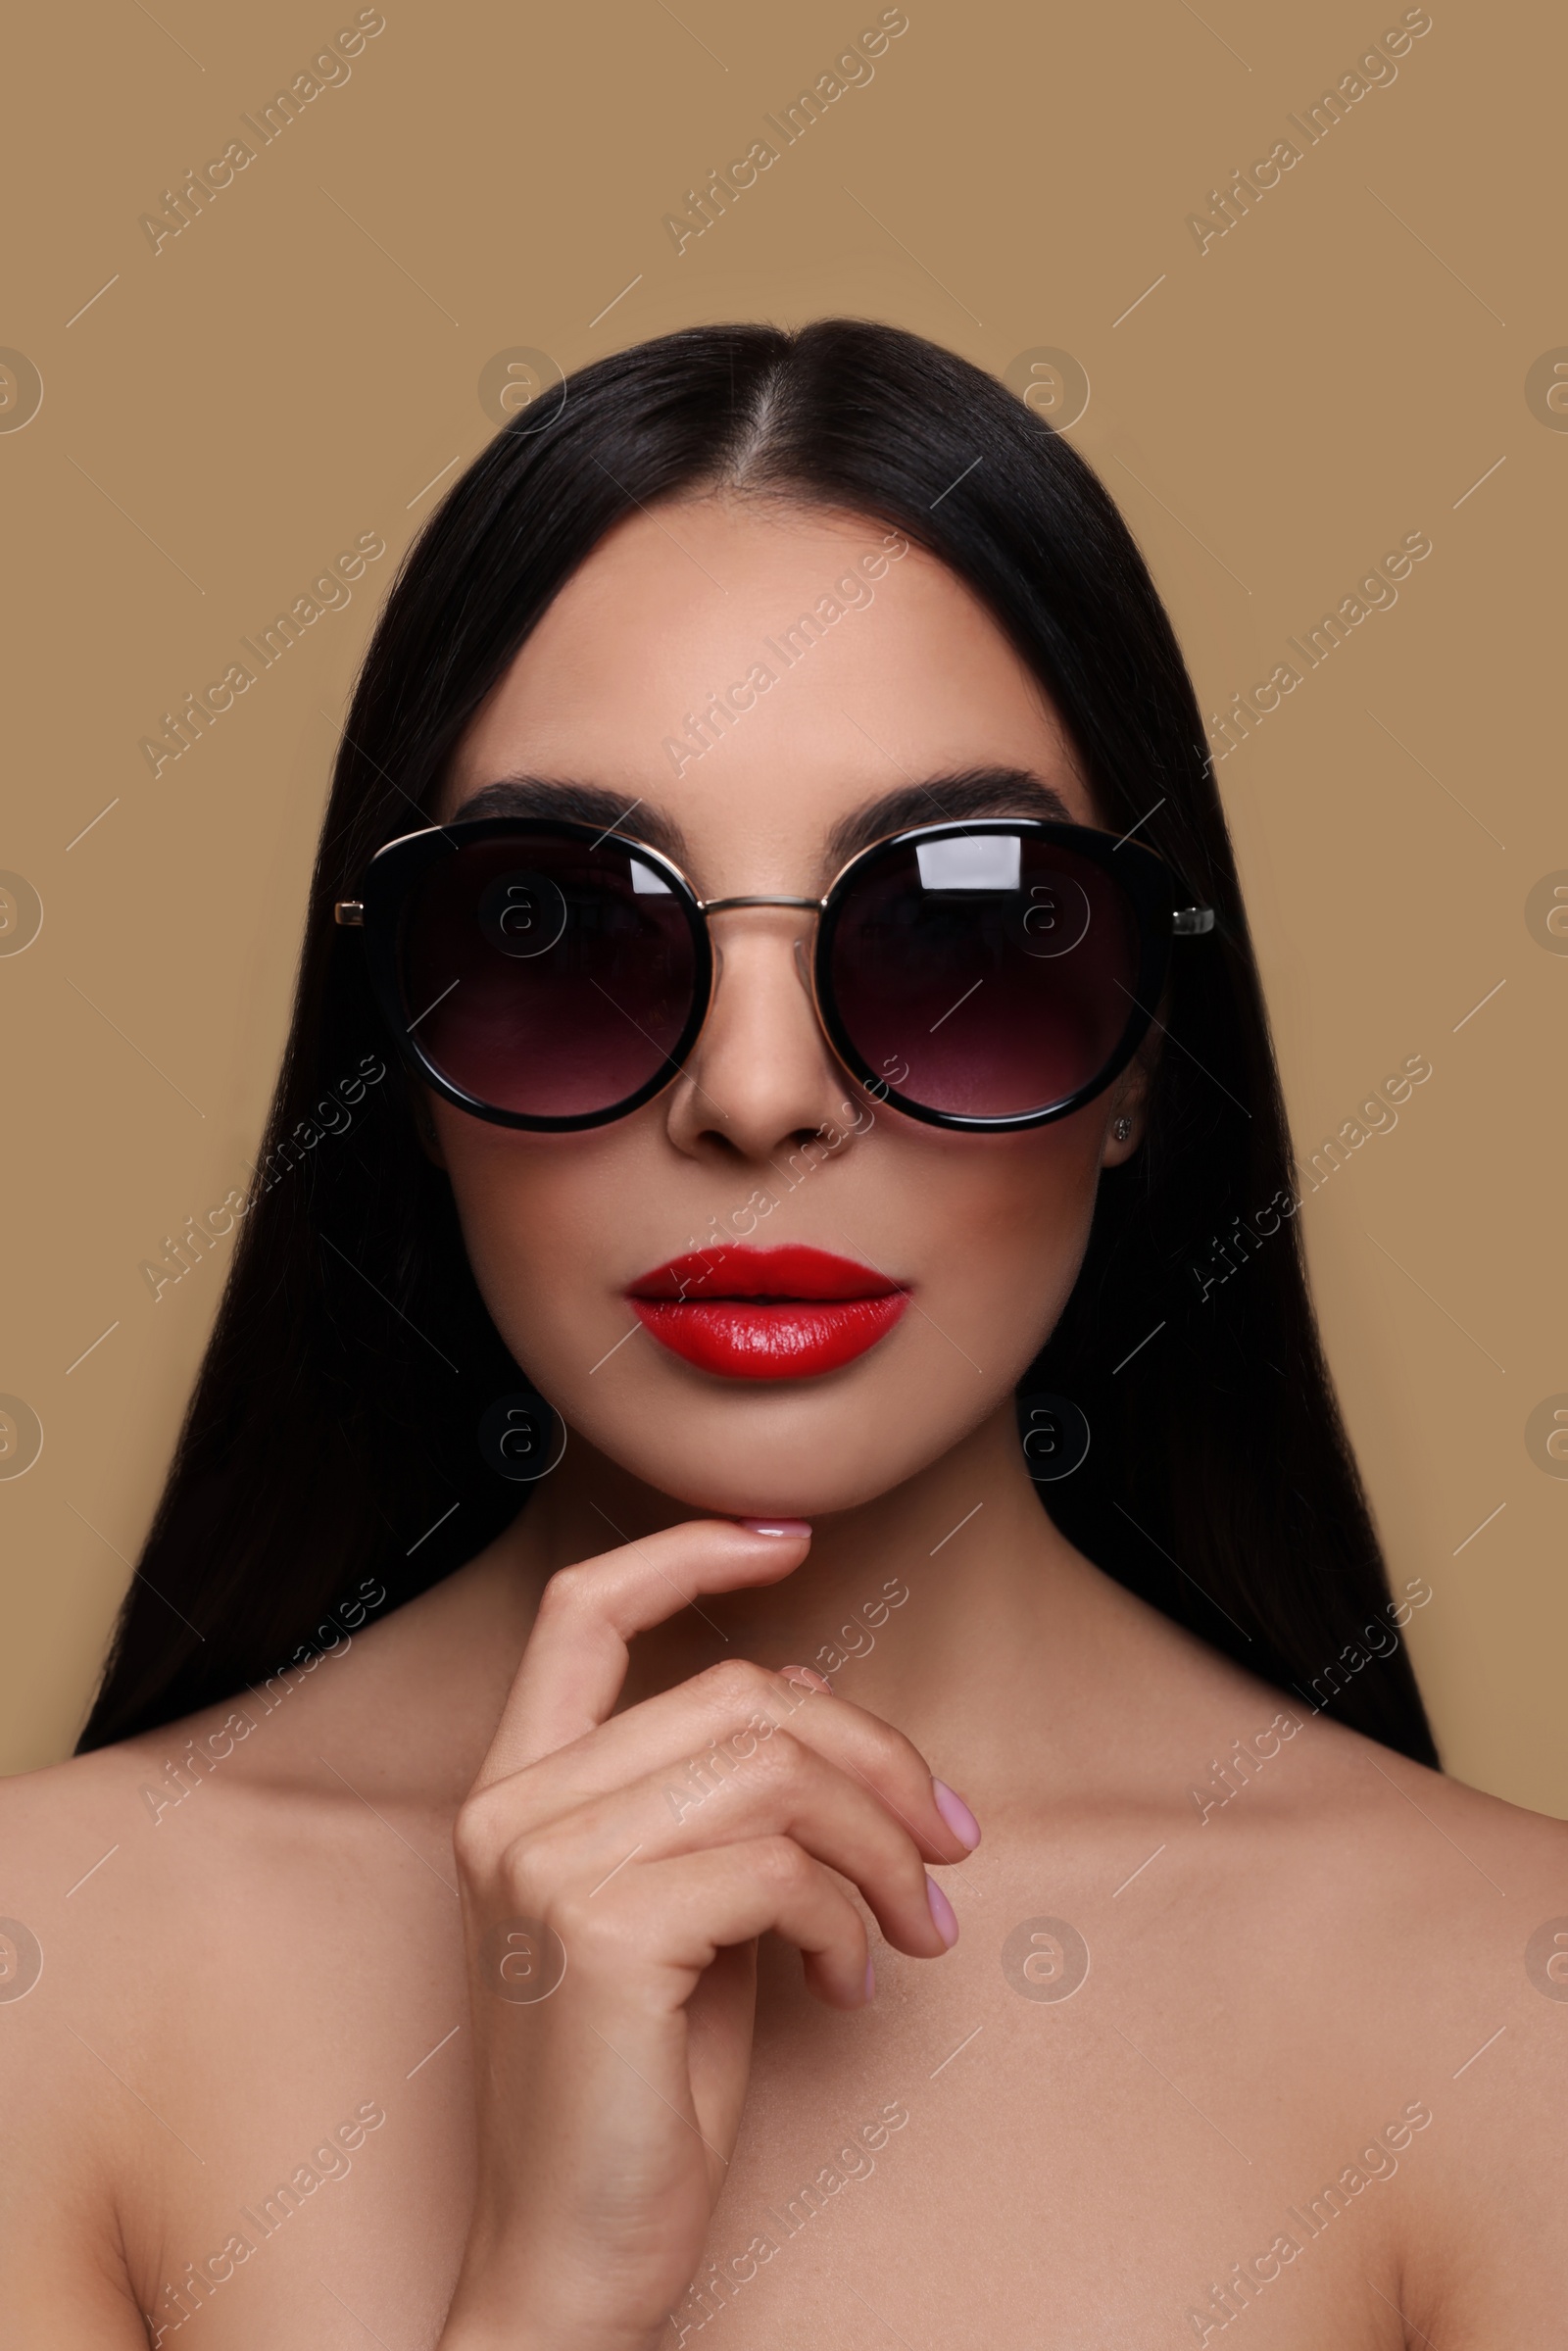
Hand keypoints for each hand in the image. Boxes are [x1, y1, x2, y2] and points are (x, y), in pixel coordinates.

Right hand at [436, 1518, 973, 2349]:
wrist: (574, 2259)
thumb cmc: (636, 2094)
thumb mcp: (686, 1912)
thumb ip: (720, 1798)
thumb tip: (810, 1694)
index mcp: (516, 1790)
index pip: (584, 1610)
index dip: (689, 1554)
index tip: (791, 1540)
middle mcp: (512, 1809)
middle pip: (739, 1695)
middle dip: (875, 1757)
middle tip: (947, 1840)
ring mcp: (544, 1864)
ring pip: (775, 1772)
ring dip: (883, 1847)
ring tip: (911, 1926)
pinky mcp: (601, 1930)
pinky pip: (783, 1869)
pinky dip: (851, 1921)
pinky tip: (849, 1986)